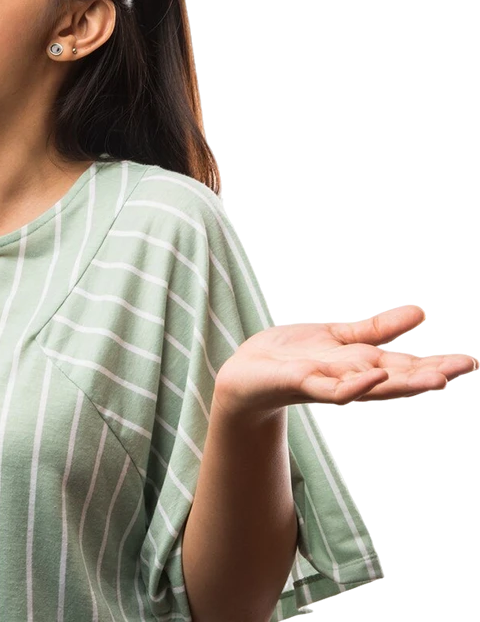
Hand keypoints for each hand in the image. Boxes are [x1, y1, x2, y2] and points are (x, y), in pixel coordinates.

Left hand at [214, 304, 474, 417]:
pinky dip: (356, 385)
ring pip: (373, 386)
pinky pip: (334, 390)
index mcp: (362, 365)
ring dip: (404, 383)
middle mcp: (352, 378)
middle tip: (469, 367)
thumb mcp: (340, 335)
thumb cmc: (291, 355)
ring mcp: (330, 383)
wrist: (246, 372)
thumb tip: (421, 313)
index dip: (438, 363)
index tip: (473, 362)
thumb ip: (378, 329)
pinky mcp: (304, 385)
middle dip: (432, 373)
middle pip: (397, 377)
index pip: (407, 365)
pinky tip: (376, 375)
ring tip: (438, 378)